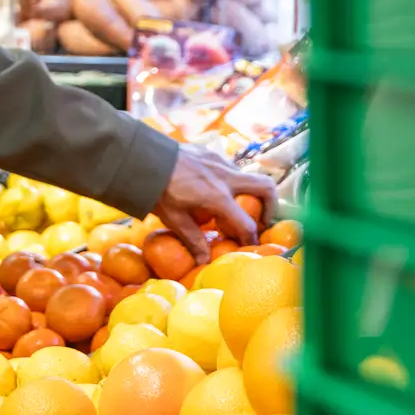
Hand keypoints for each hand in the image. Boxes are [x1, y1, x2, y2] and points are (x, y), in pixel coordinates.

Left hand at [152, 144, 275, 264]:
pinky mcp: (211, 152)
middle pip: (266, 187)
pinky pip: (230, 167)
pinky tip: (213, 189)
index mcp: (218, 197)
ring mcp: (220, 161)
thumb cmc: (158, 191)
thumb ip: (193, 240)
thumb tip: (203, 262)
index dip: (252, 238)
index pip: (246, 223)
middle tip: (261, 219)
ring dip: (248, 192)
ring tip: (234, 207)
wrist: (143, 159)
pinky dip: (231, 180)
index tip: (251, 245)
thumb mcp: (174, 220)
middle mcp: (226, 177)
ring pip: (248, 176)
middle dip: (271, 205)